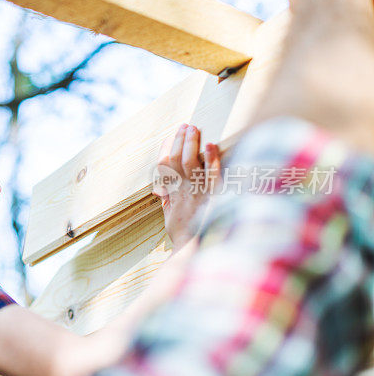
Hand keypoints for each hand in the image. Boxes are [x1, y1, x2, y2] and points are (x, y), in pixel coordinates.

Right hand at [153, 124, 219, 251]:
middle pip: (177, 159)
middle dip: (180, 141)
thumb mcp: (169, 216)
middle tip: (185, 126)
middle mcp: (181, 190)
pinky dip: (211, 159)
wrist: (194, 249)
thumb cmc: (183, 234)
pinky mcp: (212, 196)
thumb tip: (162, 188)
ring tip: (194, 128)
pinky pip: (211, 174)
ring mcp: (196, 192)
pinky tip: (211, 145)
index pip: (163, 166)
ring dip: (191, 143)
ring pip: (190, 162)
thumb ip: (167, 199)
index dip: (166, 149)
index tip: (170, 137)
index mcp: (171, 193)